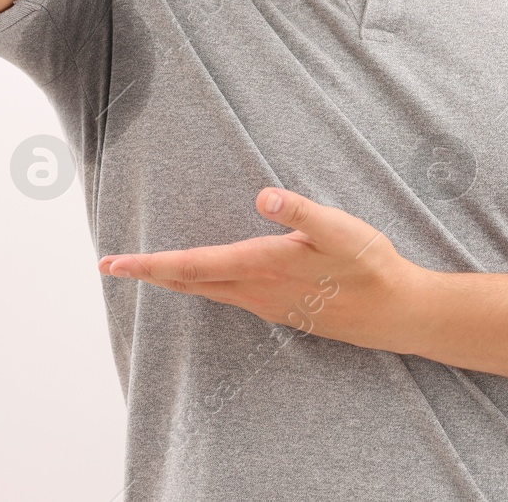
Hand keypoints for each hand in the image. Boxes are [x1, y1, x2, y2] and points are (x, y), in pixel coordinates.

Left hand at [96, 187, 424, 352]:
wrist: (397, 312)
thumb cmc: (368, 265)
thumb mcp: (338, 228)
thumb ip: (299, 211)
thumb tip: (263, 195)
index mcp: (259, 267)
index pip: (189, 266)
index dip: (148, 264)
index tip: (112, 263)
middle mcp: (254, 292)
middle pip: (188, 283)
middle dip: (148, 274)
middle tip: (110, 266)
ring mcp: (266, 305)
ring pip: (207, 292)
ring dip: (174, 281)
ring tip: (150, 270)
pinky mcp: (280, 310)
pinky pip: (227, 298)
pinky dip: (203, 286)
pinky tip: (206, 280)